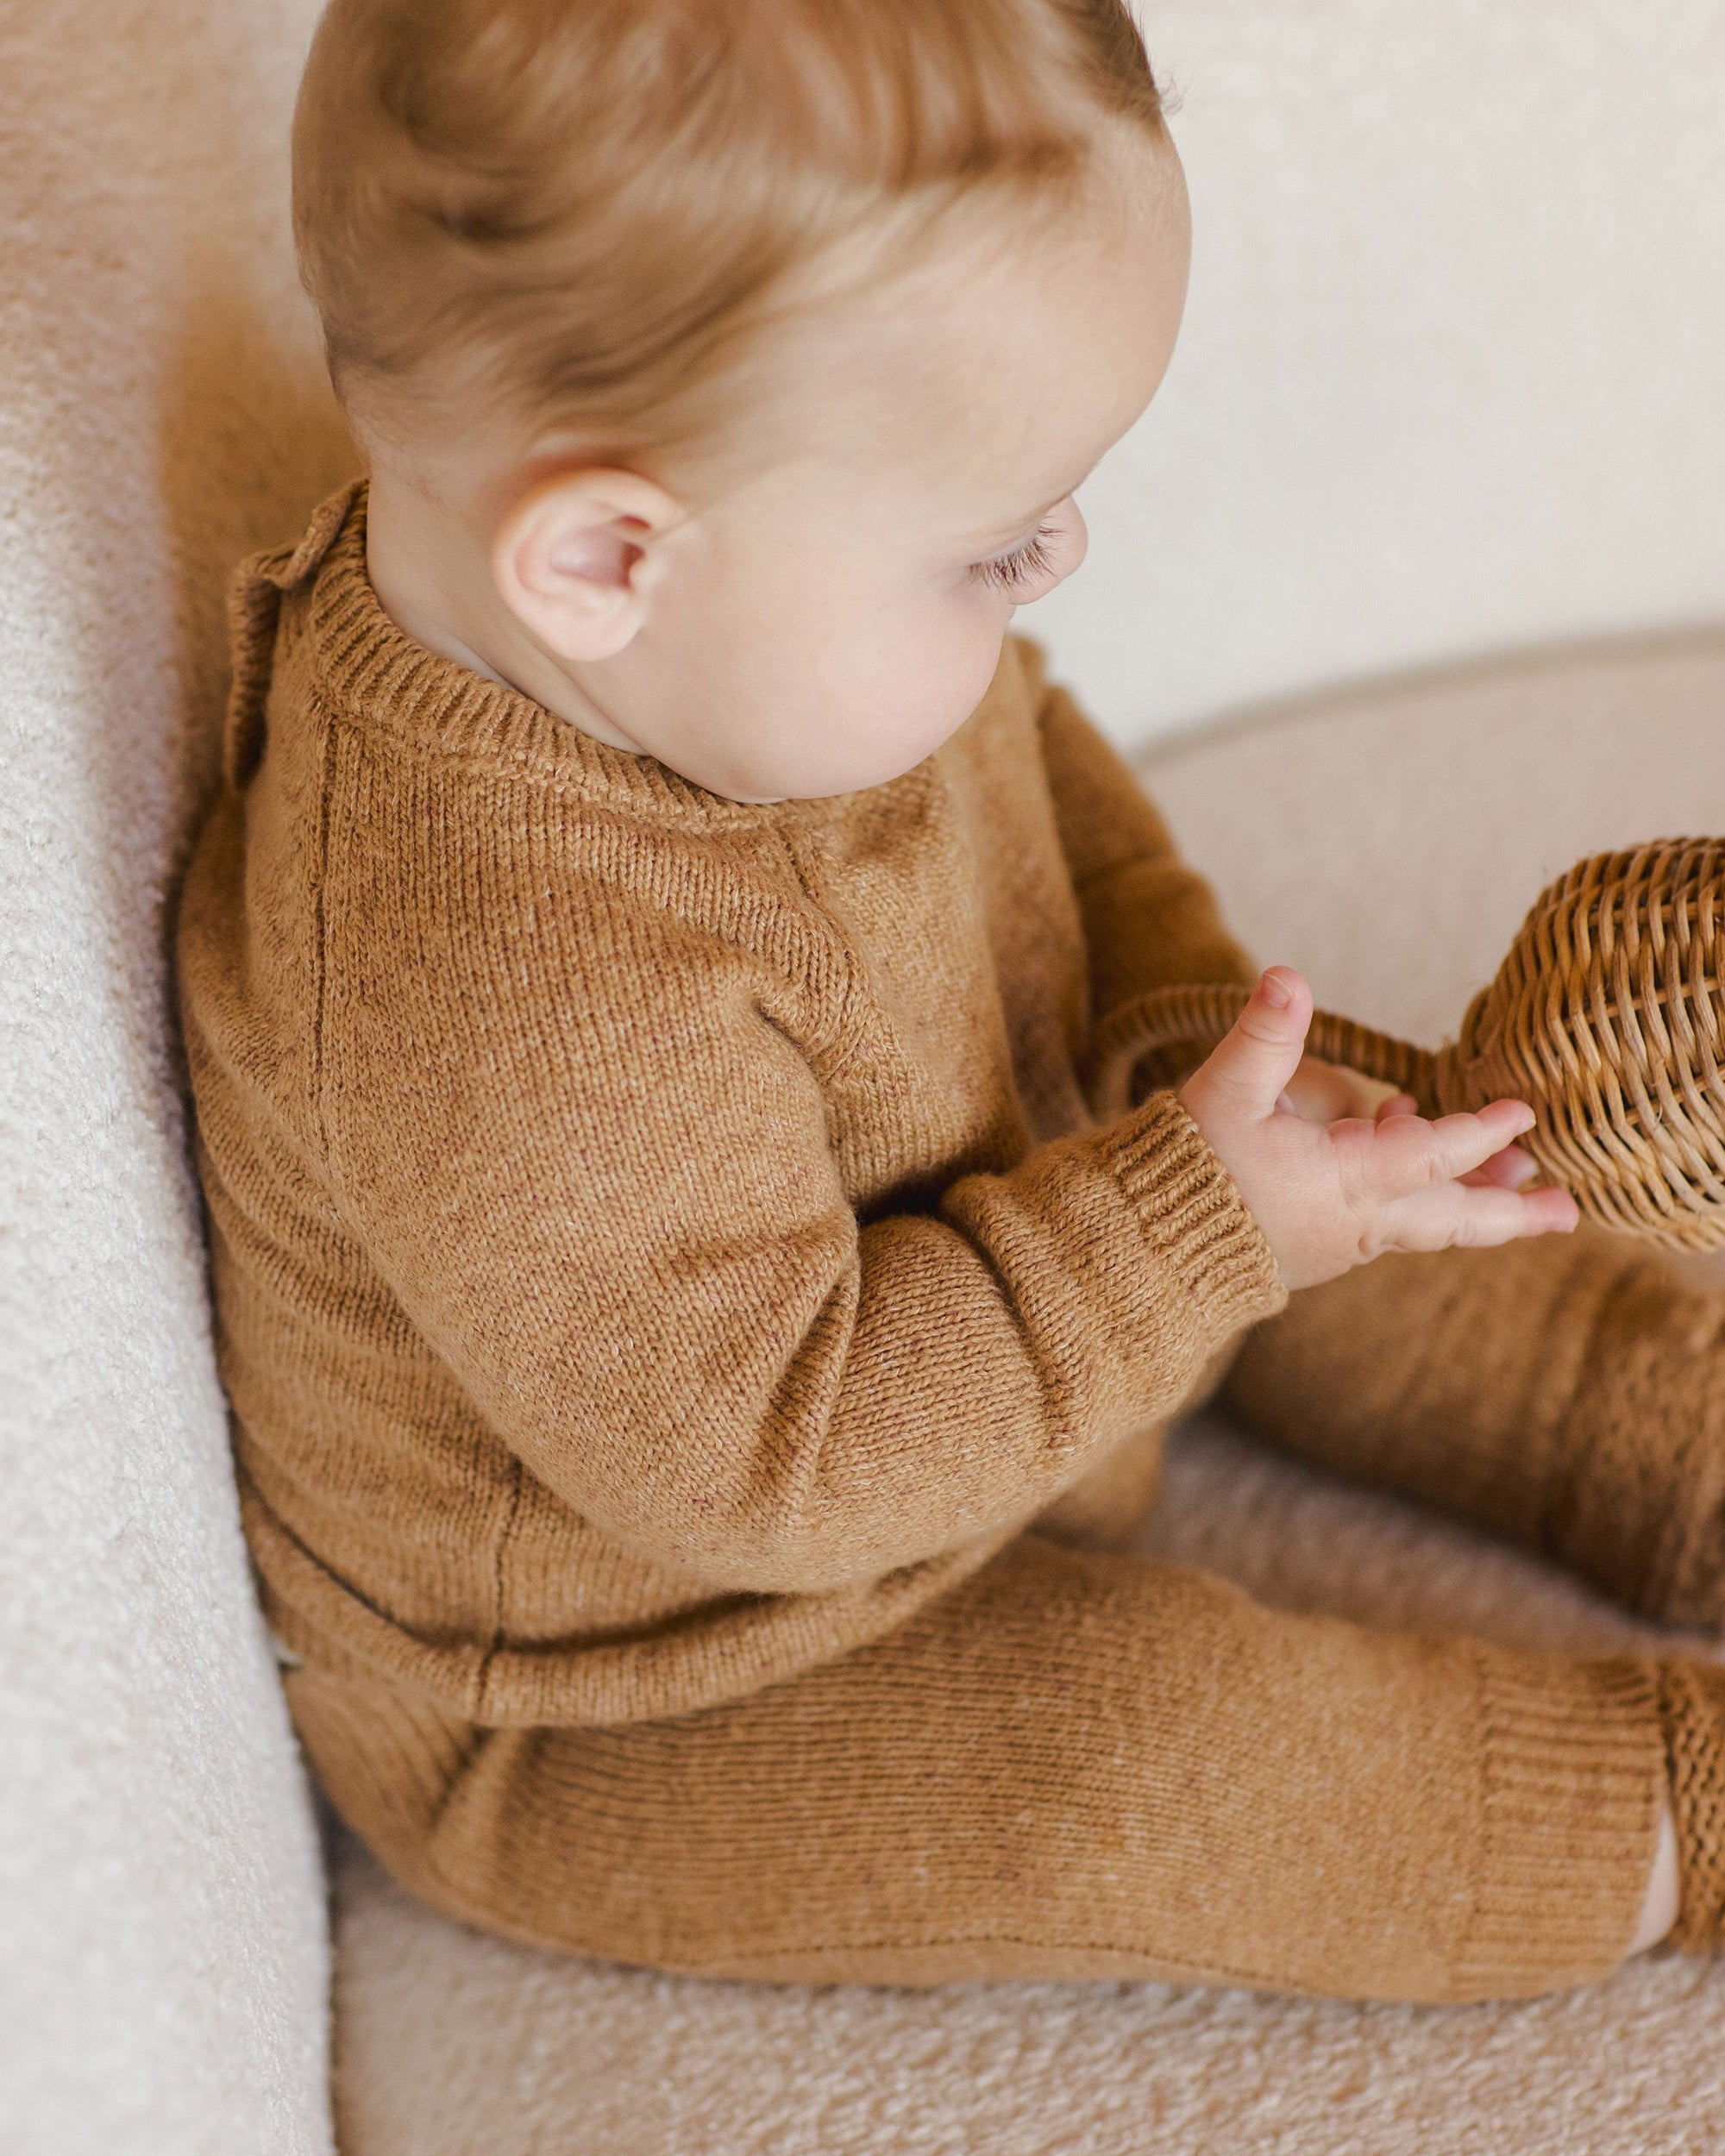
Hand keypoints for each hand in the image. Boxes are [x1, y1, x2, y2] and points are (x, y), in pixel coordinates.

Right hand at [1179, 966, 1579, 1292]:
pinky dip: (1420, 1197)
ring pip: (1425, 1225)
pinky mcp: (1321, 1245)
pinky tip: (1408, 1145)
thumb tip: (1287, 976)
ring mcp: (1341, 1241)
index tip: (1523, 1112)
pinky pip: (1389, 1221)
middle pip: (1450, 1220)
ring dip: (1473, 1203)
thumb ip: (1262, 1037)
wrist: (1150, 1253)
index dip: (1478, 1134)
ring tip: (1521, 1185)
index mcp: (1341, 1184)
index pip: (1430, 1159)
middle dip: (1509, 1212)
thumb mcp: (1222, 1094)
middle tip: (1568, 1210)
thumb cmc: (1188, 1171)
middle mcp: (1355, 1222)